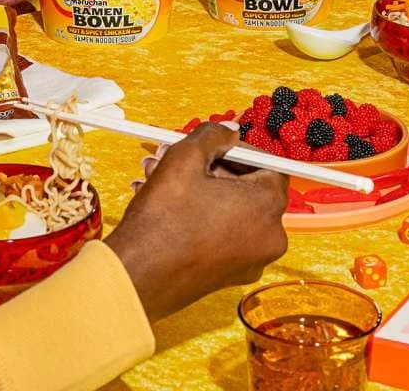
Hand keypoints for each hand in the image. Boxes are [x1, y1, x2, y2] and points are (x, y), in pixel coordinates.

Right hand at [104, 123, 287, 321]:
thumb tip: (228, 131)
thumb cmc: (164, 221)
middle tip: (179, 156)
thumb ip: (213, 136)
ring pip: (230, 209)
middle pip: (247, 187)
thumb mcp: (185, 158)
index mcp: (267, 207)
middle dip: (211, 168)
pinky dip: (200, 214)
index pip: (269, 165)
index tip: (215, 144)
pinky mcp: (230, 275)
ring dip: (199, 188)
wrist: (138, 276)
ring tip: (159, 176)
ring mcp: (250, 261)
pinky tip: (165, 202)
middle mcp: (268, 238)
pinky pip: (223, 233)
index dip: (239, 150)